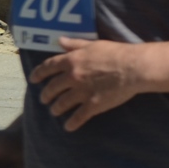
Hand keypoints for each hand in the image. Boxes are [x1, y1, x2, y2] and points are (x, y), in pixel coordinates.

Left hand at [29, 38, 143, 131]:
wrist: (135, 67)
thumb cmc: (117, 53)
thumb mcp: (94, 44)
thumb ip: (75, 44)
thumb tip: (59, 40)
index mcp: (72, 61)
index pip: (47, 67)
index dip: (38, 74)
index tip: (33, 80)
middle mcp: (72, 77)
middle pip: (52, 88)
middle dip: (46, 95)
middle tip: (45, 99)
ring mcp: (81, 92)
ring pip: (61, 104)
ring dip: (56, 109)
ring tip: (55, 111)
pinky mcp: (93, 105)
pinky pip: (78, 117)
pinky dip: (71, 123)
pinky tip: (68, 127)